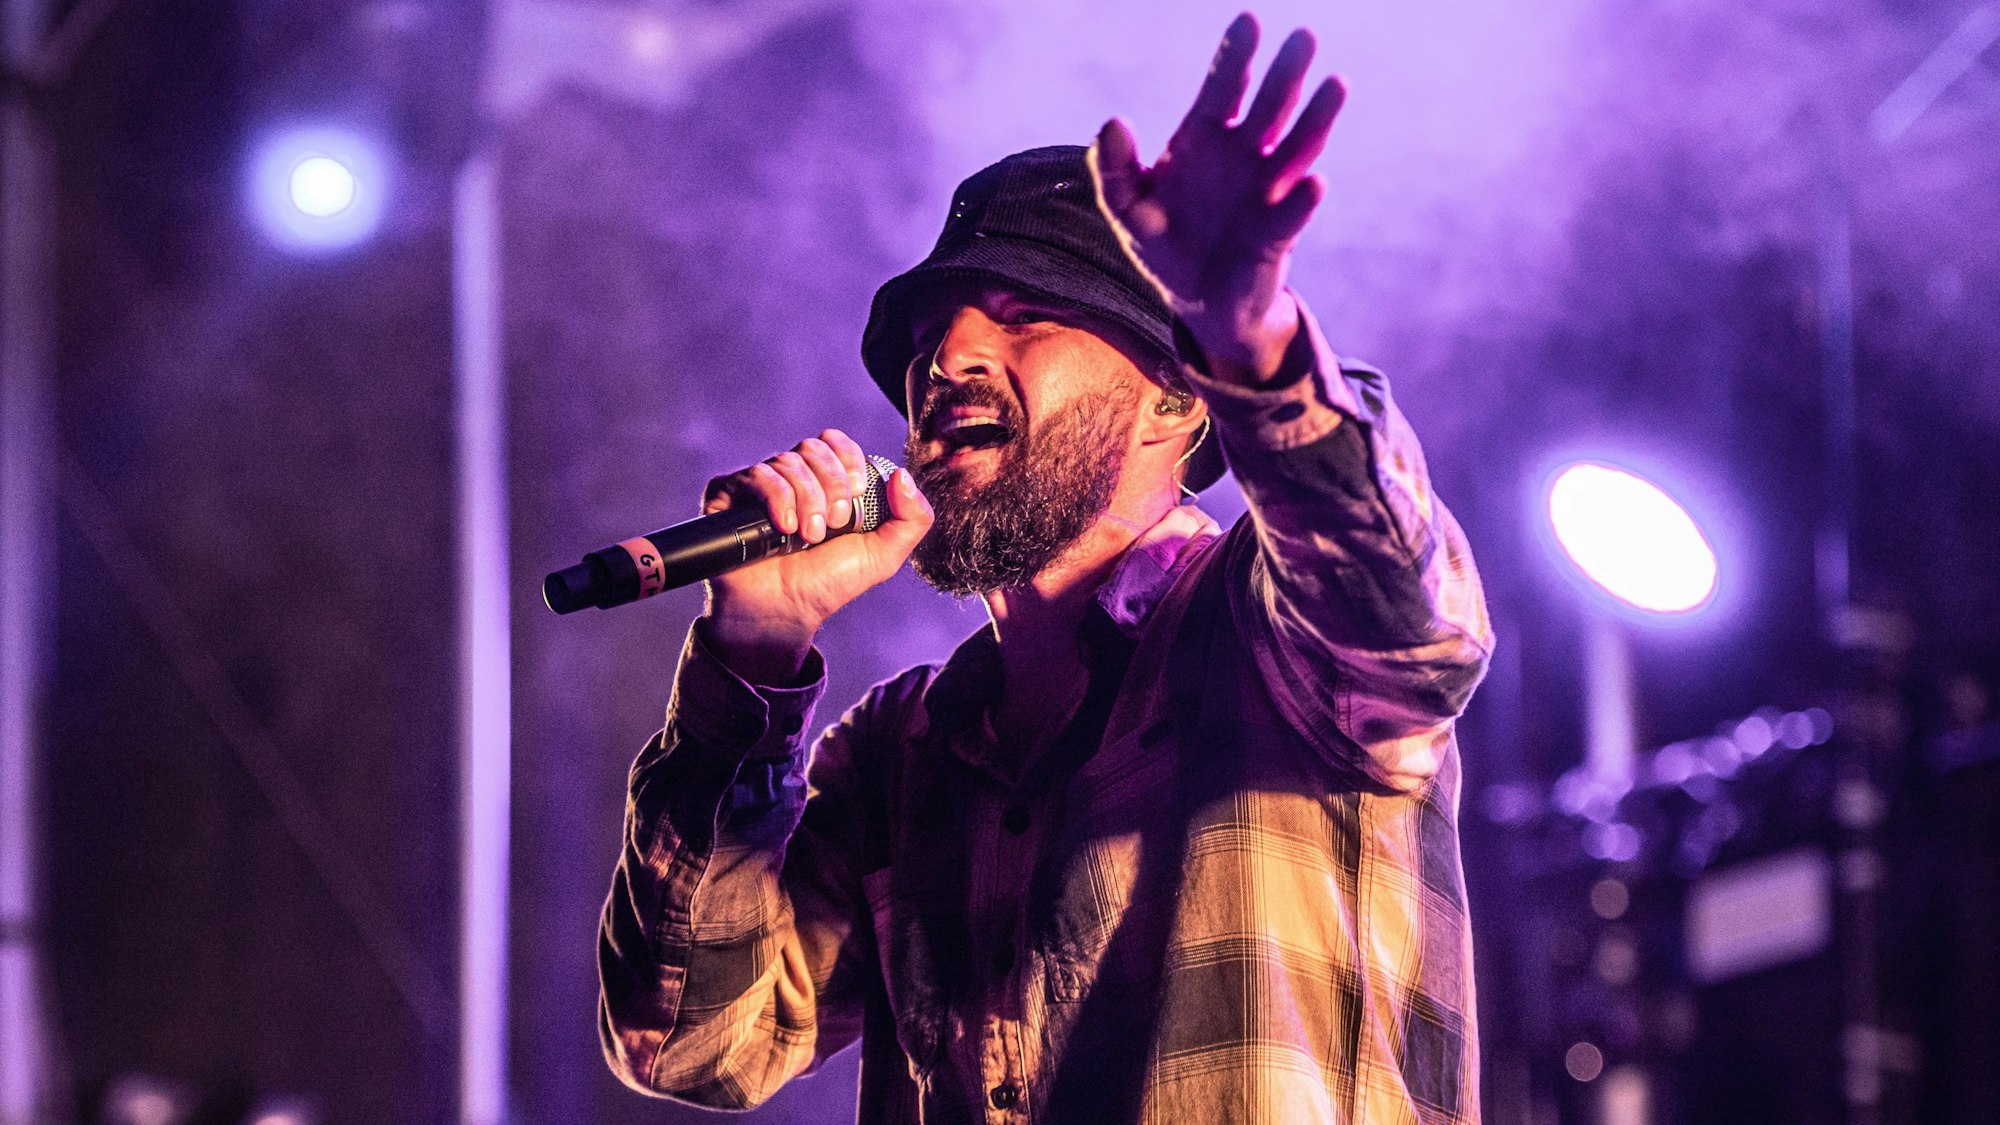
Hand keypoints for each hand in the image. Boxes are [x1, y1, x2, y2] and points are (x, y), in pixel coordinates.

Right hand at [700, 429, 931, 682]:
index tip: (858, 493)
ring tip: (808, 537)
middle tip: (832, 525)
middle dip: (831, 486)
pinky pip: (755, 475)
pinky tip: (784, 529)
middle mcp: (792, 478)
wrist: (783, 611)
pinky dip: (777, 499)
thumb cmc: (827, 584)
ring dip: (807, 501)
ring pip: (787, 462)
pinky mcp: (729, 495)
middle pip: (813, 448)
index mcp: (825, 483)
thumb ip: (913, 519)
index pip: (836, 443)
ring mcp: (759, 486)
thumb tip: (902, 474)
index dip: (849, 460)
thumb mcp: (883, 555)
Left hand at [1089, 12, 1344, 382]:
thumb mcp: (1128, 207)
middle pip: (1269, 106)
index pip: (1223, 88)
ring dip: (1315, 119)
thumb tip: (1113, 124)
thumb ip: (1114, 168)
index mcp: (1205, 139)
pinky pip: (1291, 214)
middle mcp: (1244, 155)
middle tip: (1304, 36)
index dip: (1235, 56)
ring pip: (1296, 147)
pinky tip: (1312, 184)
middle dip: (1284, 74)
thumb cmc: (1165, 242)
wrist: (1198, 299)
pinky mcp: (1277, 234)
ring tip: (1336, 84)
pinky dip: (1301, 200)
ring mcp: (1266, 191)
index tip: (1250, 20)